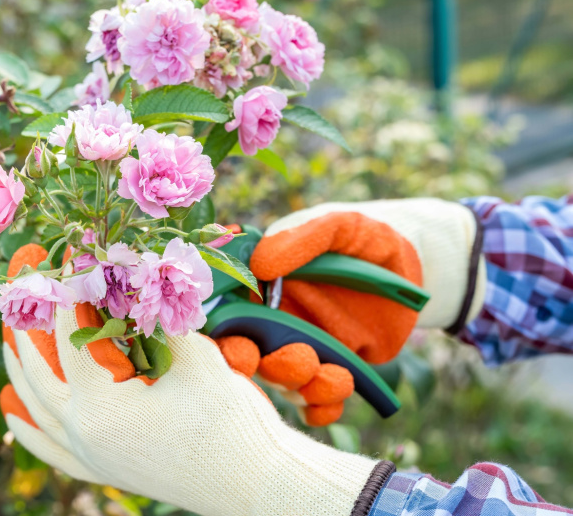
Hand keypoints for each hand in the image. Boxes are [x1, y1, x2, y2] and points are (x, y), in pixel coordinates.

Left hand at [0, 245, 382, 515]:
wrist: (254, 481)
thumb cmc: (230, 418)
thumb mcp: (194, 355)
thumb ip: (156, 314)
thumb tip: (131, 272)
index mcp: (100, 404)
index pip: (70, 334)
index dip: (68, 289)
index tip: (68, 257)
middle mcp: (84, 433)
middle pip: (38, 370)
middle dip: (29, 323)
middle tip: (26, 284)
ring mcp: (91, 457)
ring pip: (37, 409)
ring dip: (21, 371)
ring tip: (9, 339)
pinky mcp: (103, 470)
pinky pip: (52, 450)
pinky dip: (29, 430)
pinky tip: (12, 414)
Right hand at [220, 198, 484, 425]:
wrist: (409, 266)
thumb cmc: (362, 239)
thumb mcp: (337, 228)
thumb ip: (301, 241)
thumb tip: (260, 266)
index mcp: (260, 289)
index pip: (229, 319)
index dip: (226, 341)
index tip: (242, 352)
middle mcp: (273, 324)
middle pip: (254, 359)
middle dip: (270, 370)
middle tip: (302, 362)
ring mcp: (301, 349)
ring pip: (286, 383)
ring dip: (305, 388)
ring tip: (337, 376)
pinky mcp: (330, 371)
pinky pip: (316, 403)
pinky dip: (320, 409)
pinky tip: (335, 401)